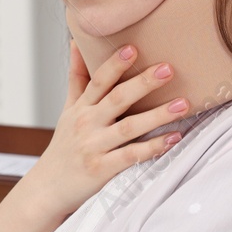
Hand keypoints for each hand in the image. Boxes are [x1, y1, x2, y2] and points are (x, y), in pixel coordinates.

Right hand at [28, 41, 188, 216]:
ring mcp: (95, 147)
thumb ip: (77, 77)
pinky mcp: (102, 170)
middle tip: (167, 69)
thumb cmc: (63, 146)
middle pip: (117, 99)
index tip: (132, 48)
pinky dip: (153, 147)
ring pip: (129, 127)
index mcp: (81, 108)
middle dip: (142, 83)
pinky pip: (132, 156)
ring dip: (157, 115)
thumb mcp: (68, 110)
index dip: (114, 64)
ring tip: (183, 104)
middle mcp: (87, 124)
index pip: (98, 81)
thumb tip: (77, 42)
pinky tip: (174, 138)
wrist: (47, 189)